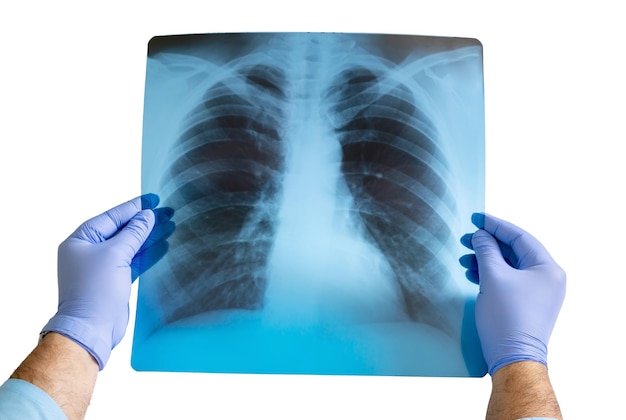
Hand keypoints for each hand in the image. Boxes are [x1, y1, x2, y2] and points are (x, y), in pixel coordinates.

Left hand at [41, 194, 174, 369]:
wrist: (92, 328)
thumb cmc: (95, 290)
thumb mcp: (115, 254)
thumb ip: (133, 233)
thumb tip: (146, 216)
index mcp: (80, 240)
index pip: (112, 217)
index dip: (134, 207)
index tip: (153, 199)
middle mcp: (89, 251)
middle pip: (122, 230)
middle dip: (145, 222)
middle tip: (168, 211)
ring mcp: (102, 266)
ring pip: (130, 246)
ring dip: (150, 237)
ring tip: (170, 225)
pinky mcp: (114, 280)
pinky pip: (133, 261)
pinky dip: (148, 253)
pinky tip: (164, 245)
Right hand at [459, 213, 565, 374]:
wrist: (513, 358)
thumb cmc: (507, 319)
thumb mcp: (493, 277)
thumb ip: (486, 250)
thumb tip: (481, 235)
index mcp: (548, 268)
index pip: (520, 237)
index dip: (495, 225)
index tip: (477, 218)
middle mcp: (548, 279)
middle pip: (515, 251)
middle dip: (488, 244)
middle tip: (466, 238)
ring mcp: (539, 293)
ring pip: (510, 266)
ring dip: (486, 260)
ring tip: (464, 258)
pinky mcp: (527, 305)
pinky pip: (509, 281)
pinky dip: (491, 275)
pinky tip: (473, 274)